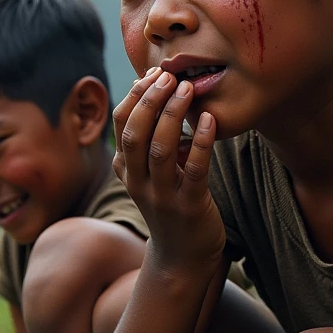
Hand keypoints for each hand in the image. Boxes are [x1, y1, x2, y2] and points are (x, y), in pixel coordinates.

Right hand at [112, 69, 225, 268]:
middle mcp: (139, 182)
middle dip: (150, 100)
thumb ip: (148, 141)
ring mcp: (163, 196)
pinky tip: (210, 120)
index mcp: (128, 170)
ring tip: (188, 89)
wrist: (182, 259)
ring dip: (173, 115)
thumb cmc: (171, 206)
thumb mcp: (150, 175)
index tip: (154, 74)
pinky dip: (202, 142)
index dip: (134, 96)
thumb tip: (149, 90)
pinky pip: (194, 170)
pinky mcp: (190, 207)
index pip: (121, 125)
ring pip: (161, 149)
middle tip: (169, 76)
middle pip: (135, 134)